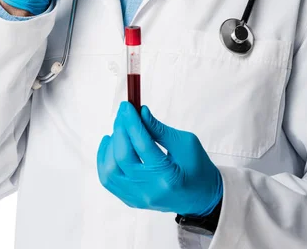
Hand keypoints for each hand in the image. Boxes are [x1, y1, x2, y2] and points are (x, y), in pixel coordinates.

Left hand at [97, 101, 222, 216]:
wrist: (202, 198)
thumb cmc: (198, 168)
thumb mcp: (185, 143)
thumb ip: (159, 129)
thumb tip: (140, 112)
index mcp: (169, 176)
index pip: (142, 145)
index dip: (131, 122)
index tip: (127, 106)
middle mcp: (150, 191)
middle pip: (123, 158)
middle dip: (120, 130)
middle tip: (123, 114)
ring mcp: (139, 199)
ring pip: (110, 171)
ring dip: (111, 145)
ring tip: (120, 129)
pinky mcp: (132, 200)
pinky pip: (109, 180)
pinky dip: (105, 160)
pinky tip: (110, 144)